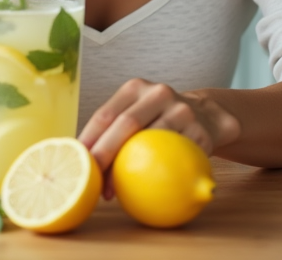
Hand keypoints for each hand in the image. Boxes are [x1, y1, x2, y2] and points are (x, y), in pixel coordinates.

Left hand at [78, 78, 240, 198]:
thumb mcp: (138, 111)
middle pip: (126, 124)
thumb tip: (76, 158)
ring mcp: (182, 110)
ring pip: (152, 141)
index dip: (87, 139)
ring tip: (110, 193)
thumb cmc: (159, 120)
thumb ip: (112, 128)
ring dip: (127, 170)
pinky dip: (157, 175)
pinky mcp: (200, 132)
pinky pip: (176, 157)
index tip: (74, 162)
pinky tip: (144, 190)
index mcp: (136, 88)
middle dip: (103, 154)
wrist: (207, 115)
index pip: (105, 114)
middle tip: (88, 180)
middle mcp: (159, 93)